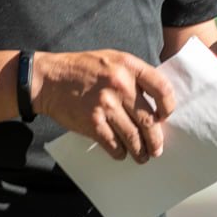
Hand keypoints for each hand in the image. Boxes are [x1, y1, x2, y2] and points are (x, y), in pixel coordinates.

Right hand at [33, 49, 175, 162]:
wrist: (48, 79)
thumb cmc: (81, 68)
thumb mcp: (111, 59)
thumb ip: (133, 74)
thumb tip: (155, 101)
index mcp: (128, 66)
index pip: (162, 88)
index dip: (168, 107)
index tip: (165, 117)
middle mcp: (120, 85)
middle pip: (149, 120)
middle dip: (156, 139)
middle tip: (157, 149)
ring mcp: (106, 105)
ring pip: (134, 136)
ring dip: (141, 151)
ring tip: (142, 156)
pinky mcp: (92, 122)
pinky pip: (114, 144)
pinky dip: (120, 152)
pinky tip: (121, 153)